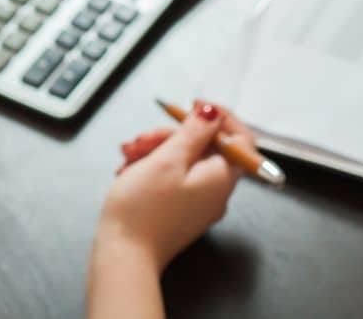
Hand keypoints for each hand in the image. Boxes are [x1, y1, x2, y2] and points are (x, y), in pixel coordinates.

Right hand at [98, 101, 254, 269]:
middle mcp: (214, 192)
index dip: (219, 118)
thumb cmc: (144, 207)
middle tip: (142, 139)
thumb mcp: (168, 159)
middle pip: (203, 148)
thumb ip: (194, 132)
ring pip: (182, 162)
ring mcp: (196, 203)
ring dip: (154, 151)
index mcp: (221, 178)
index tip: (192, 107)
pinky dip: (150, 169)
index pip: (239, 139)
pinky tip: (127, 171)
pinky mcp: (177, 211)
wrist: (123, 254)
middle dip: (170, 136)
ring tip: (127, 156)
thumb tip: (213, 112)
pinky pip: (171, 179)